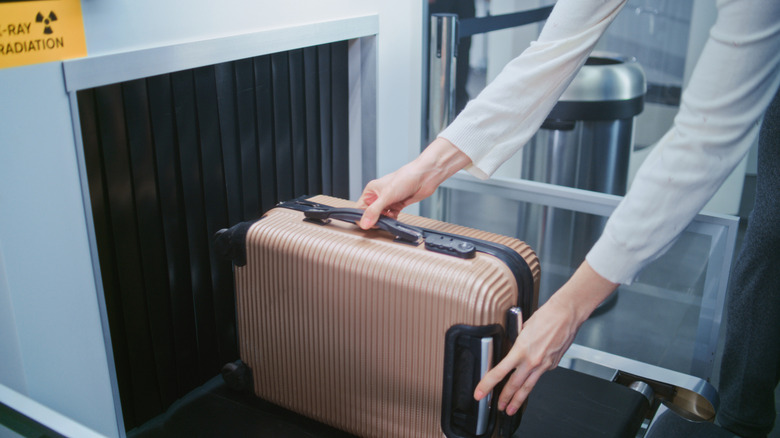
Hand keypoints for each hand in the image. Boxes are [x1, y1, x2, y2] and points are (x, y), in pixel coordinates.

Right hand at [357, 138, 470, 228]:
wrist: (425, 177)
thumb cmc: (406, 177)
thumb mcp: (386, 196)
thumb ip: (374, 211)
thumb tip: (365, 223)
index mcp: (371, 191)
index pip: (360, 208)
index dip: (362, 218)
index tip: (367, 225)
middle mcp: (379, 196)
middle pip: (370, 214)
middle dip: (374, 221)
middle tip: (379, 224)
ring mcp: (389, 201)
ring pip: (381, 216)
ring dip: (384, 221)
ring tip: (388, 222)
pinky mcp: (398, 205)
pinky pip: (391, 217)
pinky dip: (392, 221)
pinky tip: (394, 221)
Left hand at [473, 261, 617, 414]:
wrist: (567, 314)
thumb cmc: (546, 316)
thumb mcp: (522, 328)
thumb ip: (516, 341)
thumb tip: (512, 348)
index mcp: (521, 351)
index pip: (499, 372)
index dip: (487, 385)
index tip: (480, 393)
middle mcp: (532, 361)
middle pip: (514, 385)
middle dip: (504, 398)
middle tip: (498, 407)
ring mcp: (544, 365)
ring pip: (528, 387)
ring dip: (518, 400)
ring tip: (511, 409)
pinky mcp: (553, 365)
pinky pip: (540, 375)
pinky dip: (533, 380)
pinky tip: (529, 382)